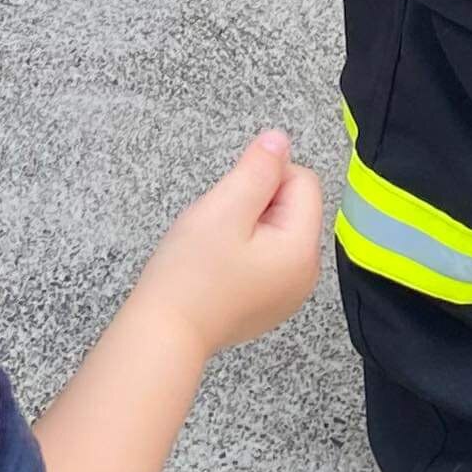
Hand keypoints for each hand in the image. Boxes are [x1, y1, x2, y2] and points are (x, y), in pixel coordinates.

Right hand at [138, 129, 326, 358]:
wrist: (164, 332)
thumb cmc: (190, 273)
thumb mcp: (224, 207)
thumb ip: (258, 169)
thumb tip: (279, 139)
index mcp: (303, 249)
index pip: (303, 181)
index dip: (264, 178)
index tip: (231, 203)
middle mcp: (307, 274)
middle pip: (293, 206)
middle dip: (255, 204)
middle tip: (219, 228)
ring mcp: (289, 293)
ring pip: (277, 231)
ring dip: (247, 227)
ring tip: (216, 248)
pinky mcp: (268, 304)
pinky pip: (266, 258)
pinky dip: (244, 252)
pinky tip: (217, 267)